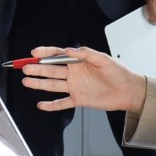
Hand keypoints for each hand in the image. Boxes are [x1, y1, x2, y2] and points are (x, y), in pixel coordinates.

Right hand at [21, 46, 146, 115]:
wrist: (129, 91)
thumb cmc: (118, 72)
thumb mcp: (103, 58)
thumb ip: (85, 53)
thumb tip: (69, 50)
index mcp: (78, 61)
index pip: (57, 55)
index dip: (45, 53)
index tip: (34, 53)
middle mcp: (73, 74)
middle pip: (51, 70)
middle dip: (37, 69)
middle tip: (26, 68)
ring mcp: (74, 87)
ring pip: (52, 85)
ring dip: (39, 83)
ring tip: (26, 81)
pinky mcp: (78, 99)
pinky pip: (62, 103)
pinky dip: (51, 105)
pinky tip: (41, 104)